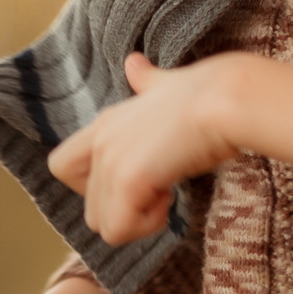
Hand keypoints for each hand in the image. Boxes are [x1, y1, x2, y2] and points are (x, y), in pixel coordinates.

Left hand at [48, 53, 240, 243]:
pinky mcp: (126, 180)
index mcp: (105, 123)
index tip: (138, 176)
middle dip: (124, 210)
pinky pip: (118, 230)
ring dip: (137, 219)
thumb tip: (133, 63)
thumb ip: (147, 81)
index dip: (94, 185)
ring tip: (168, 191)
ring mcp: (109, 160)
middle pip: (89, 207)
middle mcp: (99, 141)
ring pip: (102, 224)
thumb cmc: (210, 93)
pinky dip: (146, 225)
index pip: (63, 167)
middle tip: (160, 189)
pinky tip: (171, 198)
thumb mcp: (168, 85)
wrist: (229, 99)